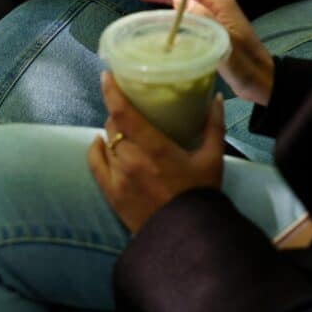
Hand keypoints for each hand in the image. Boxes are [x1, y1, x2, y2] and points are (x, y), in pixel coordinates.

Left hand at [88, 73, 224, 233]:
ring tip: (124, 128)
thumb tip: (216, 99)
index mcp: (155, 149)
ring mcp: (119, 178)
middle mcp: (131, 160)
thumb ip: (214, 126)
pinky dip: (96, 150)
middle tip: (130, 107)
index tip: (106, 74)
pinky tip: (100, 143)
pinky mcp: (111, 194)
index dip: (111, 91)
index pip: (123, 113)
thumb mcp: (213, 159)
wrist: (187, 237)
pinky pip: (95, 164)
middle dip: (118, 113)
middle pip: (113, 125)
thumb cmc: (201, 195)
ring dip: (113, 132)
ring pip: (107, 142)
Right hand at [125, 0, 274, 104]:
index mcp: (219, 2)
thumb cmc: (246, 64)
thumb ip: (203, 20)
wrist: (261, 80)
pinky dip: (163, 4)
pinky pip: (180, 9)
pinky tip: (150, 4)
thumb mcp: (225, 43)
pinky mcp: (205, 27)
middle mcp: (212, 4)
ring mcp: (208, 15)